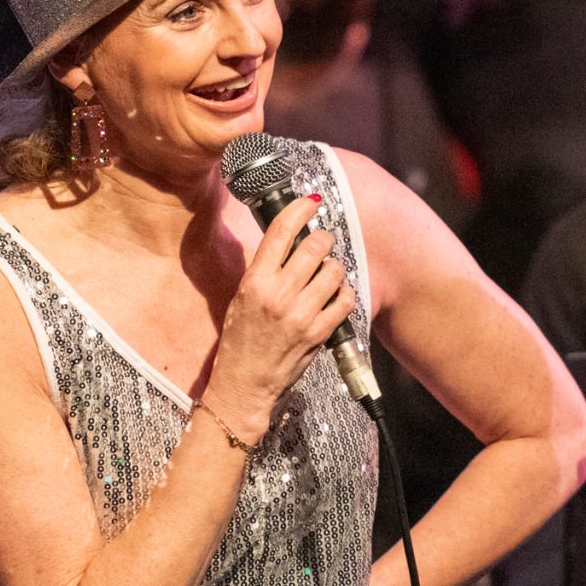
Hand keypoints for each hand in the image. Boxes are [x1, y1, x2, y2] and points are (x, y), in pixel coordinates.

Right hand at [202, 196, 355, 431]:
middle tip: (322, 243)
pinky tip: (335, 297)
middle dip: (323, 239)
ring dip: (334, 268)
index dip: (300, 209)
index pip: (281, 232)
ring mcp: (301, 314)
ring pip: (334, 270)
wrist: (244, 383)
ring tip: (326, 276)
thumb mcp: (241, 298)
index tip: (311, 202)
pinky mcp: (319, 333)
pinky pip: (346, 300)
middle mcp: (278, 294)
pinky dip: (345, 294)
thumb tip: (288, 240)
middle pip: (315, 246)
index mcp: (255, 282)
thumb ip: (264, 270)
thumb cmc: (240, 340)